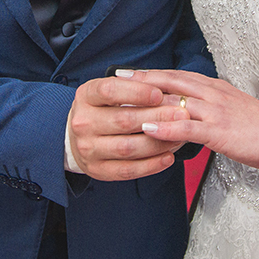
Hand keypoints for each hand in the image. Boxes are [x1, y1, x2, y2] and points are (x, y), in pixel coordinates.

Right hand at [67, 75, 190, 180]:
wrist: (77, 136)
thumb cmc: (101, 109)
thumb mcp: (108, 91)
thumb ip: (132, 87)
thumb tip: (165, 89)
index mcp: (85, 96)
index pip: (109, 91)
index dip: (137, 92)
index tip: (159, 93)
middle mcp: (83, 123)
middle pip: (123, 120)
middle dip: (156, 117)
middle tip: (182, 113)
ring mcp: (88, 149)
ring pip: (128, 147)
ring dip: (158, 142)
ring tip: (179, 135)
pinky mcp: (98, 170)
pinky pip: (128, 170)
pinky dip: (151, 165)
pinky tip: (168, 156)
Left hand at [124, 69, 258, 173]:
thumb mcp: (235, 109)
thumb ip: (214, 107)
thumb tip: (196, 109)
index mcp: (216, 88)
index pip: (178, 75)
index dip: (153, 73)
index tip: (131, 72)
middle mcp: (213, 94)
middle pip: (171, 81)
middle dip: (143, 79)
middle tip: (117, 77)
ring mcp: (216, 112)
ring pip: (175, 101)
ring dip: (147, 102)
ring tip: (122, 104)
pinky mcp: (220, 132)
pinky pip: (188, 128)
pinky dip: (166, 128)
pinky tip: (148, 130)